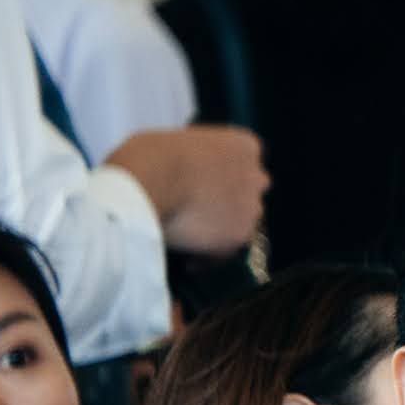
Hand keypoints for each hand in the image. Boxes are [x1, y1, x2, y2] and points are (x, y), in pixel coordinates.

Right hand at [106, 124, 264, 259]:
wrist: (148, 182)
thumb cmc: (150, 156)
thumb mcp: (174, 142)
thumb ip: (192, 157)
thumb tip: (180, 171)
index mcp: (243, 146)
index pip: (242, 162)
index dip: (221, 175)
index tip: (202, 184)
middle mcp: (256, 176)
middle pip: (247, 192)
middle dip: (228, 201)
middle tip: (198, 211)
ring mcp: (252, 208)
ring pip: (240, 222)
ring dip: (220, 229)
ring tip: (190, 239)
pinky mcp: (240, 235)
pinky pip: (226, 251)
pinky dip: (210, 257)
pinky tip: (190, 262)